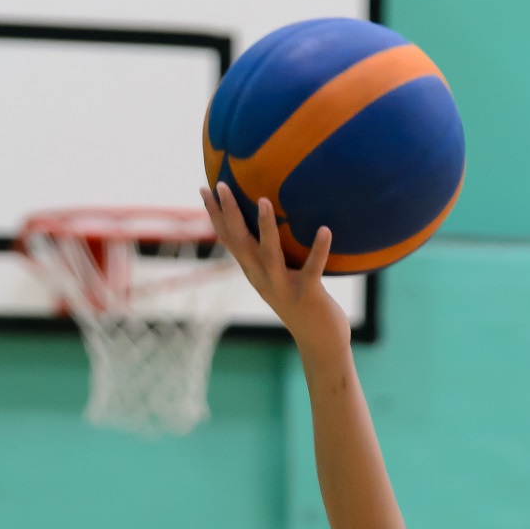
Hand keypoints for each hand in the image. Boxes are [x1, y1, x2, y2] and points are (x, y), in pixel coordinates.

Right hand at [200, 183, 350, 359]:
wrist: (320, 344)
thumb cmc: (305, 306)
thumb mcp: (283, 279)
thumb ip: (275, 256)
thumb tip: (275, 225)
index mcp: (255, 274)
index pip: (229, 241)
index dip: (214, 216)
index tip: (204, 189)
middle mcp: (263, 280)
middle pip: (240, 243)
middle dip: (228, 213)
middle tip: (221, 185)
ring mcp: (284, 288)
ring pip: (269, 254)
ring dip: (265, 227)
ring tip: (263, 200)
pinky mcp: (308, 295)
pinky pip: (313, 269)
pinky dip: (319, 249)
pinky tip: (325, 229)